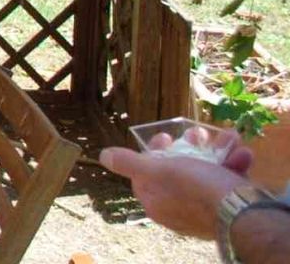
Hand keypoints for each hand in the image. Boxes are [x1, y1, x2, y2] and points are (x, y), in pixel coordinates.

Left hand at [100, 131, 253, 238]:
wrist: (243, 213)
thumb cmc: (195, 188)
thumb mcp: (158, 171)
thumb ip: (130, 164)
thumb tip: (103, 156)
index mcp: (156, 202)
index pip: (146, 175)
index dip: (153, 153)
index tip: (165, 137)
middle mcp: (179, 208)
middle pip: (178, 171)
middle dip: (190, 147)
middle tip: (197, 134)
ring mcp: (205, 208)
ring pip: (207, 172)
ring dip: (218, 150)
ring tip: (226, 137)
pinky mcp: (229, 206)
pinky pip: (227, 181)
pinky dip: (234, 163)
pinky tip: (242, 152)